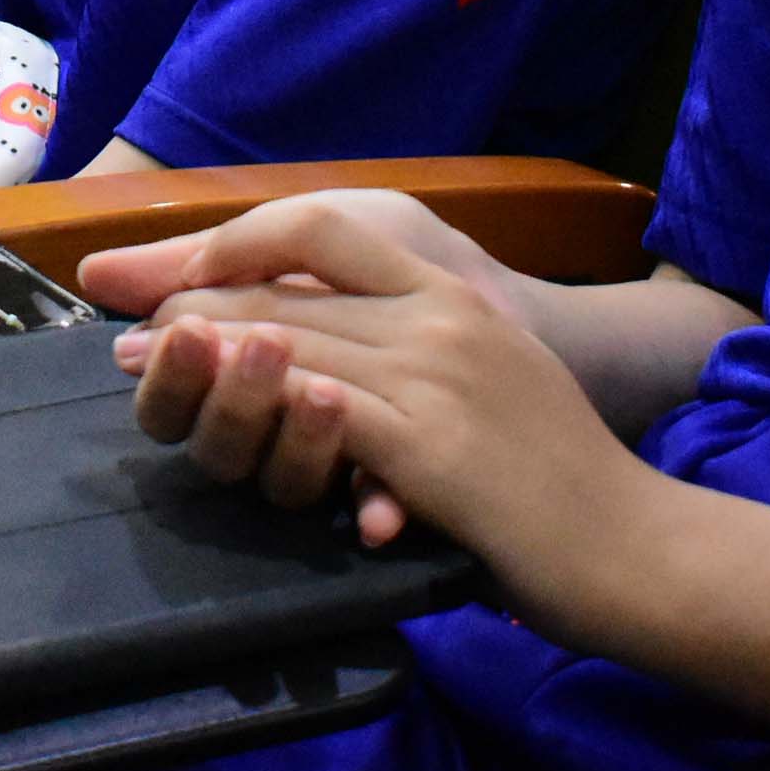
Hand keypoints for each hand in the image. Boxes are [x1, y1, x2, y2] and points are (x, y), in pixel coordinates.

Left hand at [94, 194, 652, 637]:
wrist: (637, 546)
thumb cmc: (560, 479)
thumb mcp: (494, 382)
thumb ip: (423, 350)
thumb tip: (339, 356)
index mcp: (455, 291)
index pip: (325, 224)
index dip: (240, 241)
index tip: (186, 269)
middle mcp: (442, 315)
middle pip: (290, 284)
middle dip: (195, 300)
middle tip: (131, 325)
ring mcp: (437, 376)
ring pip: (292, 339)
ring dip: (203, 352)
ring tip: (142, 364)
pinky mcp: (430, 445)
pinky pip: (323, 408)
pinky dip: (258, 404)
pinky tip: (213, 412)